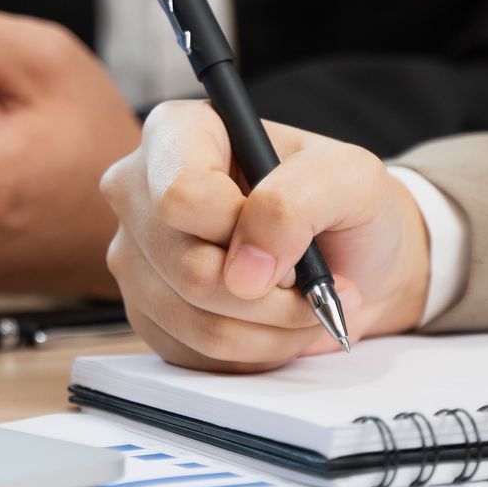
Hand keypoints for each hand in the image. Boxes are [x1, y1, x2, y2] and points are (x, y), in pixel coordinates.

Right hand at [99, 101, 430, 372]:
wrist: (350, 258)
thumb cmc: (346, 205)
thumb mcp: (351, 178)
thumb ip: (297, 202)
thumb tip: (245, 269)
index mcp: (179, 133)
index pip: (181, 194)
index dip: (239, 230)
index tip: (289, 242)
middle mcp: (141, 191)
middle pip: (188, 267)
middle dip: (270, 291)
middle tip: (312, 277)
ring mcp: (136, 256)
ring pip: (196, 320)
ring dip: (271, 326)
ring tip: (305, 302)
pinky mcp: (148, 313)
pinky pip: (197, 353)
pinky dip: (255, 350)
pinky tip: (276, 322)